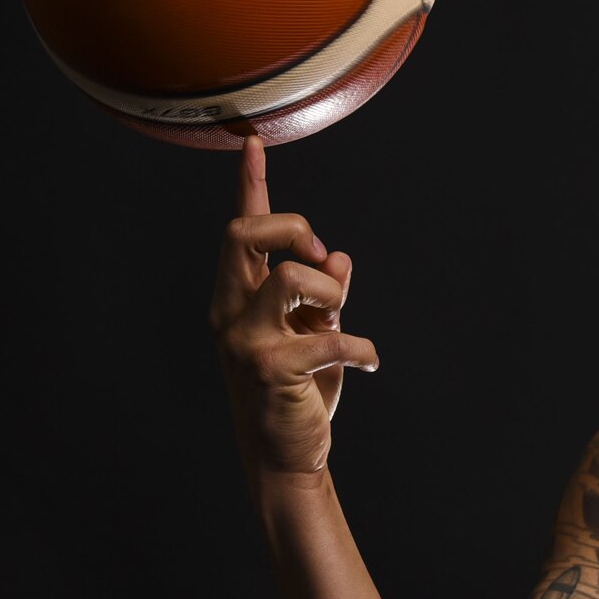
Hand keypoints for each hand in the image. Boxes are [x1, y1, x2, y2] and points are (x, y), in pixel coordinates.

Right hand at [209, 134, 378, 477]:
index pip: (241, 231)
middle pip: (243, 233)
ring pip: (290, 277)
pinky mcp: (270, 369)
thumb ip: (323, 296)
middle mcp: (229, 313)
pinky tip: (369, 364)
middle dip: (293, 229)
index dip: (250, 184)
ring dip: (329, 292)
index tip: (253, 141)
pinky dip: (361, 348)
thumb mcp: (314, 335)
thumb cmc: (297, 395)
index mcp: (236, 298)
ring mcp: (244, 341)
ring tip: (340, 322)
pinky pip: (329, 334)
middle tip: (322, 258)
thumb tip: (339, 258)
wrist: (288, 457)